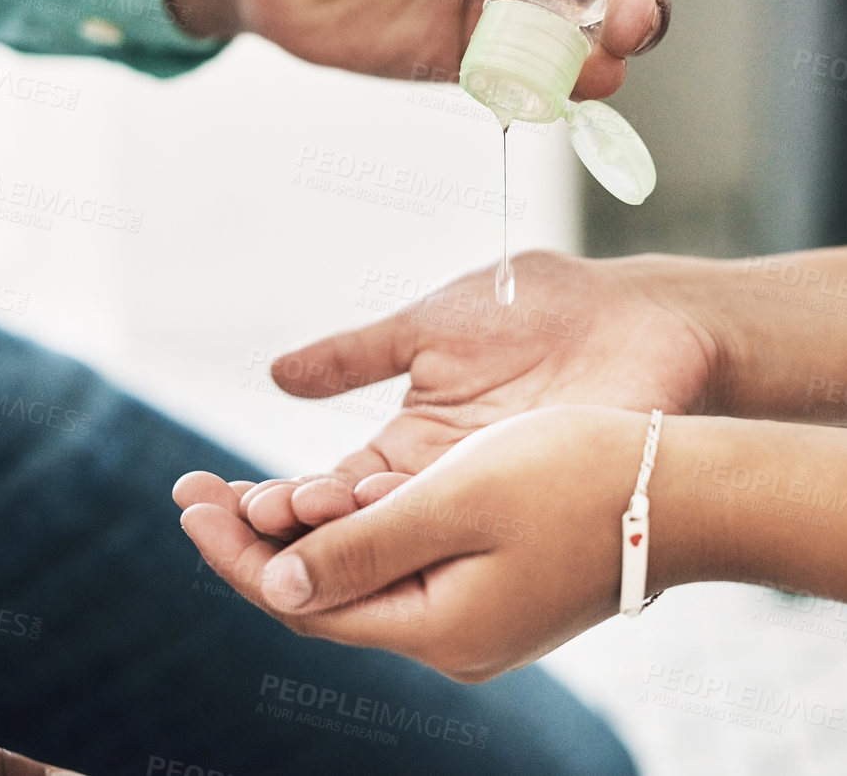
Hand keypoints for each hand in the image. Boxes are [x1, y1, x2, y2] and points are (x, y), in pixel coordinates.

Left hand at [178, 406, 656, 681]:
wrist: (690, 491)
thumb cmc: (580, 477)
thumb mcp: (457, 500)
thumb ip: (362, 544)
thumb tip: (271, 586)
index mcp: (440, 629)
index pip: (303, 603)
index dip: (236, 552)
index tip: (187, 498)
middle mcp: (452, 642)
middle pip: (323, 600)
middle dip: (252, 544)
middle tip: (192, 488)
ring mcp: (477, 622)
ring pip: (360, 582)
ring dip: (298, 537)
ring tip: (239, 490)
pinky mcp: (496, 593)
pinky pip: (399, 570)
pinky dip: (351, 534)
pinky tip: (323, 498)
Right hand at [183, 251, 720, 539]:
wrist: (636, 313)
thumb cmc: (540, 308)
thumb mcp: (428, 327)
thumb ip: (356, 354)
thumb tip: (275, 375)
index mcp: (407, 446)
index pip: (322, 491)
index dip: (269, 499)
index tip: (209, 496)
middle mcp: (437, 484)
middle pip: (348, 527)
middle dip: (284, 526)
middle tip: (229, 521)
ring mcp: (482, 497)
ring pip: (396, 537)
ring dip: (339, 532)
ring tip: (284, 521)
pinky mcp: (526, 496)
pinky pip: (459, 525)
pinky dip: (410, 526)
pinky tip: (369, 520)